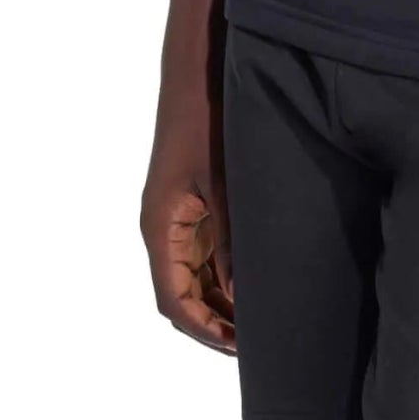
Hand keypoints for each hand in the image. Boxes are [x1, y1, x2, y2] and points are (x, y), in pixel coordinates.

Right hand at [142, 98, 235, 355]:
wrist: (195, 72)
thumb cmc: (204, 120)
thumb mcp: (221, 181)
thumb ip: (231, 238)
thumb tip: (242, 293)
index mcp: (161, 227)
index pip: (173, 300)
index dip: (203, 329)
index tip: (238, 348)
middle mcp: (163, 229)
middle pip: (180, 296)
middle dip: (212, 324)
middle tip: (256, 344)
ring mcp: (176, 218)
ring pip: (190, 279)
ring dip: (217, 304)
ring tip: (257, 324)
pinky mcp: (191, 205)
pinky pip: (201, 255)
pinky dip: (221, 277)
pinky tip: (251, 285)